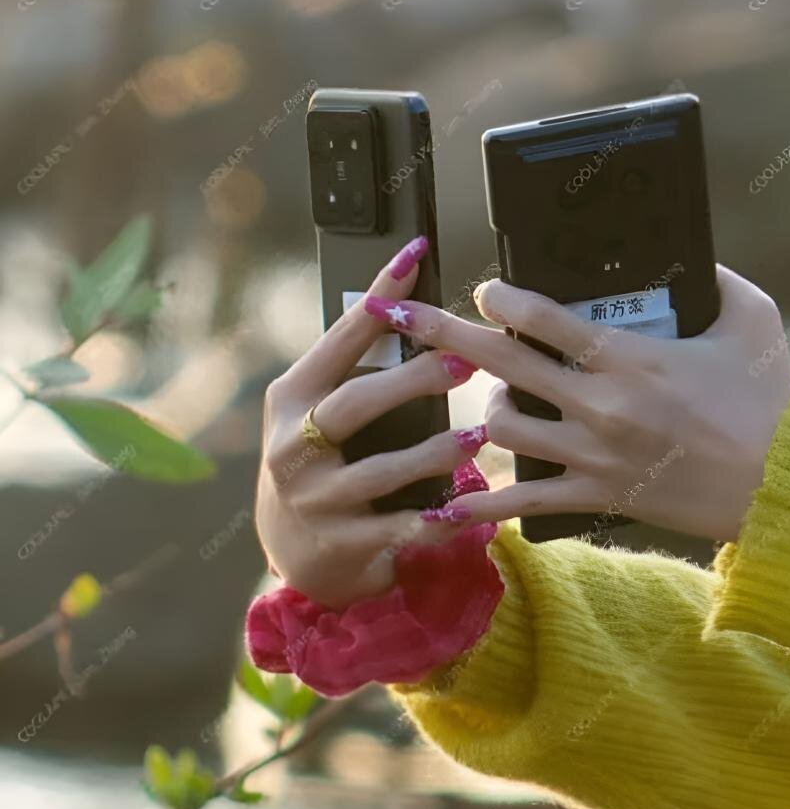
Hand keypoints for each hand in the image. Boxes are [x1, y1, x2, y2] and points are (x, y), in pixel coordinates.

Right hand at [255, 238, 485, 609]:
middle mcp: (293, 447)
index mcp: (292, 398)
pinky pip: (400, 529)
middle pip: (355, 404)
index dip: (379, 297)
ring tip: (479, 437)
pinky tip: (470, 509)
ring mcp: (315, 499)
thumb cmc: (320, 463)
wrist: (294, 552)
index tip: (416, 257)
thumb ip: (353, 371)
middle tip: (467, 362)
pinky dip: (438, 518)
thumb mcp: (318, 413)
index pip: (338, 339)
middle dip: (414, 380)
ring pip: (381, 472)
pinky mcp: (342, 544)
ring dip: (435, 453)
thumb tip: (411, 304)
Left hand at [361, 264, 789, 542]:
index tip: (483, 287)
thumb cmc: (768, 401)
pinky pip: (524, 502)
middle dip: (444, 334)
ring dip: (480, 411)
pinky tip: (445, 504)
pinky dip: (482, 504)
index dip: (503, 296)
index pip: (545, 317)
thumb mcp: (754, 321)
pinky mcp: (595, 495)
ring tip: (485, 399)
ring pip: (503, 430)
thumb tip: (690, 257)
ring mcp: (592, 454)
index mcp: (630, 357)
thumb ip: (716, 281)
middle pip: (503, 364)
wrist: (780, 486)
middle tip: (403, 314)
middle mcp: (599, 405)